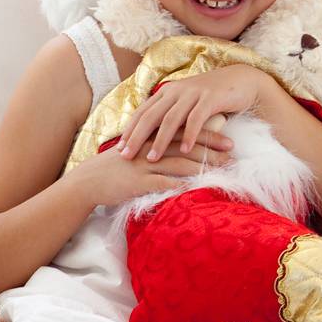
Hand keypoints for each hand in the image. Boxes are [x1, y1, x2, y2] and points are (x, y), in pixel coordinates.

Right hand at [68, 141, 227, 210]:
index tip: (230, 142)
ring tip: (222, 173)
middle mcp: (149, 148)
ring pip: (177, 163)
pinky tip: (195, 188)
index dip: (209, 137)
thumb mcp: (138, 153)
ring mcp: (143, 165)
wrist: (87, 183)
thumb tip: (185, 147)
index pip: (185, 133)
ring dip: (202, 168)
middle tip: (234, 156)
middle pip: (186, 146)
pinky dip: (179, 185)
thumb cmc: (117, 169)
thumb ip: (160, 147)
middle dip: (213, 151)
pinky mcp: (136, 182)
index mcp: (151, 138)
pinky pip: (161, 182)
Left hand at [117, 66, 264, 160]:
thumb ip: (173, 113)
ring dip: (160, 140)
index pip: (142, 112)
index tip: (119, 149)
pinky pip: (196, 119)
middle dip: (136, 137)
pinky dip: (189, 135)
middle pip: (150, 116)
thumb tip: (154, 134)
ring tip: (152, 158)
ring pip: (170, 119)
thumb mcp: (188, 103)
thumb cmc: (214, 97)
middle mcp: (176, 91)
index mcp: (167, 92)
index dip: (129, 130)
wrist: (242, 81)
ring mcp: (193, 93)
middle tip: (126, 156)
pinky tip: (185, 150)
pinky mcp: (210, 98)